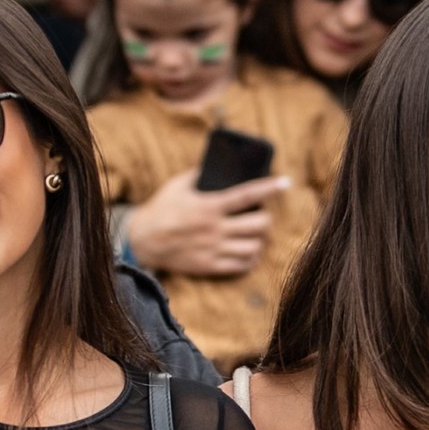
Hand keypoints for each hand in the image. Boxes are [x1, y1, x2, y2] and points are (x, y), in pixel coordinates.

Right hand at [124, 169, 288, 276]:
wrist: (143, 241)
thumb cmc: (162, 209)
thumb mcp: (178, 185)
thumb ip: (200, 175)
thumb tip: (220, 163)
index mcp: (209, 206)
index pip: (247, 195)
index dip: (269, 188)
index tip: (285, 182)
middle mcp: (215, 229)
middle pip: (258, 225)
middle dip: (266, 218)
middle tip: (262, 215)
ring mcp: (214, 249)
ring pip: (254, 246)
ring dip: (259, 239)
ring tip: (255, 233)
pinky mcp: (210, 266)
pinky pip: (242, 265)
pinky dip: (251, 257)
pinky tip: (248, 250)